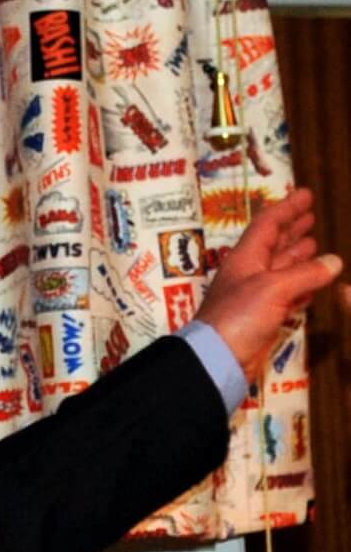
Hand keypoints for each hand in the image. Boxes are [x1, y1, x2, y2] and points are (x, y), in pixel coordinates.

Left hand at [193, 188, 342, 375]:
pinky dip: (301, 285)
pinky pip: (287, 294)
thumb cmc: (239, 316)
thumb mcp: (273, 289)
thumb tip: (333, 260)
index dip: (287, 208)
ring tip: (316, 243)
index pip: (267, 224)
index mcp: (245, 258)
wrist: (218, 357)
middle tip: (311, 215)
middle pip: (274, 243)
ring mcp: (256, 295)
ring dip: (298, 255)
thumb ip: (304, 273)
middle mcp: (250, 272)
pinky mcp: (264, 317)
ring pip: (281, 269)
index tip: (306, 194)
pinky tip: (313, 283)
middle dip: (292, 228)